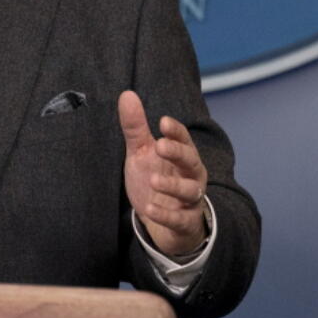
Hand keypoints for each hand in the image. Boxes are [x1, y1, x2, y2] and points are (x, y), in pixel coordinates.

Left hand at [118, 90, 208, 256]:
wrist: (161, 222)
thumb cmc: (154, 179)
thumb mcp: (141, 153)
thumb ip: (135, 128)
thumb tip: (126, 94)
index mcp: (182, 156)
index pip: (183, 139)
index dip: (176, 131)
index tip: (163, 121)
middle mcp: (191, 175)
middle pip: (191, 161)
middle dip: (178, 153)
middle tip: (160, 145)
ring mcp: (190, 200)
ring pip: (190, 191)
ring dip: (172, 185)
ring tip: (153, 180)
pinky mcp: (185, 223)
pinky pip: (179, 219)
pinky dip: (166, 214)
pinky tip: (150, 209)